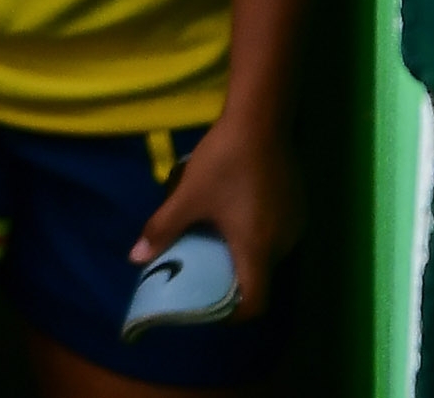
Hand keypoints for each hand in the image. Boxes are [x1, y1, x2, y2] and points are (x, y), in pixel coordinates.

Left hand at [134, 115, 291, 315]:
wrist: (260, 121)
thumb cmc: (222, 163)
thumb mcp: (187, 197)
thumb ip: (162, 230)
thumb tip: (135, 259)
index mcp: (257, 249)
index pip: (256, 302)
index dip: (236, 313)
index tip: (214, 307)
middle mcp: (283, 244)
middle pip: (261, 277)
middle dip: (234, 278)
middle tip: (205, 266)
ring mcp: (295, 225)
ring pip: (270, 254)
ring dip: (246, 253)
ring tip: (217, 238)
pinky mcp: (299, 206)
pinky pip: (278, 233)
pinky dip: (258, 234)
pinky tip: (237, 213)